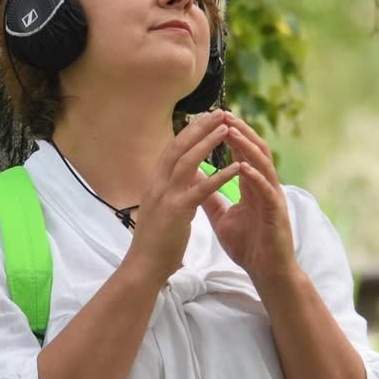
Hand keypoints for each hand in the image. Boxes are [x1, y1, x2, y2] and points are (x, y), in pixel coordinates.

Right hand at [126, 110, 241, 282]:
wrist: (143, 267)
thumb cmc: (154, 242)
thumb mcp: (161, 209)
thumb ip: (170, 191)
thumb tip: (183, 180)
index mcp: (154, 182)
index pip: (172, 148)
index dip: (189, 131)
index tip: (206, 117)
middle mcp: (157, 184)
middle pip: (179, 147)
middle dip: (199, 127)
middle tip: (220, 112)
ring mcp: (166, 196)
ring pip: (187, 161)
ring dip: (208, 143)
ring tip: (227, 129)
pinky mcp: (177, 211)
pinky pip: (201, 189)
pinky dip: (219, 176)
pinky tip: (235, 167)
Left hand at [201, 112, 297, 281]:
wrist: (265, 272)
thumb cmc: (248, 244)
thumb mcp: (222, 217)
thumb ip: (210, 196)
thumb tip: (192, 178)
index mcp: (252, 185)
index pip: (242, 151)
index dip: (230, 133)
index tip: (213, 117)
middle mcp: (265, 186)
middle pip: (255, 150)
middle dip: (240, 130)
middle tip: (223, 114)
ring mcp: (273, 198)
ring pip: (263, 164)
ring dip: (248, 147)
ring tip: (232, 132)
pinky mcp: (276, 213)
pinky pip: (267, 191)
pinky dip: (256, 177)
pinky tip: (243, 167)